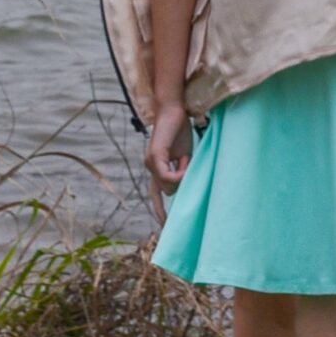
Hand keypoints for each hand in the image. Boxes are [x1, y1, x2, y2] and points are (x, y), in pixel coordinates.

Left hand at [143, 102, 190, 218]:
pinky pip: (166, 176)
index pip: (155, 195)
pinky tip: (184, 161)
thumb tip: (182, 188)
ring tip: (185, 157)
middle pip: (164, 192)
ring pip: (167, 186)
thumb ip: (182, 173)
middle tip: (180, 188)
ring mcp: (151, 162)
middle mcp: (150, 167)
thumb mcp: (183, 157)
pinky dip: (178, 173)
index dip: (160, 211)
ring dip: (181, 175)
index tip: (166, 226)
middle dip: (176, 189)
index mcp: (157, 168)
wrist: (174, 110)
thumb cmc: (179, 131)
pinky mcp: (154, 156)